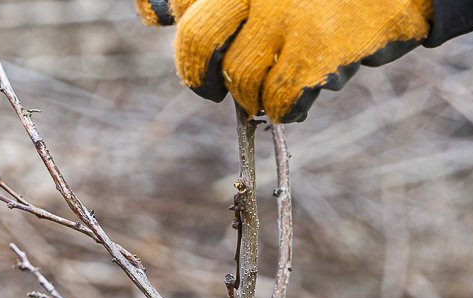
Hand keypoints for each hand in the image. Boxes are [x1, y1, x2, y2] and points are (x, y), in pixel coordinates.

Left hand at [136, 0, 472, 121]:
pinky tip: (298, 103)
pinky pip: (281, 100)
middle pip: (195, 44)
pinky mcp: (315, 47)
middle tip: (215, 88)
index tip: (162, 20)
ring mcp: (284, 13)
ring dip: (254, 96)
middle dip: (200, 76)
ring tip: (275, 89)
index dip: (164, 11)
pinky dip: (287, 111)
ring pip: (240, 79)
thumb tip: (157, 14)